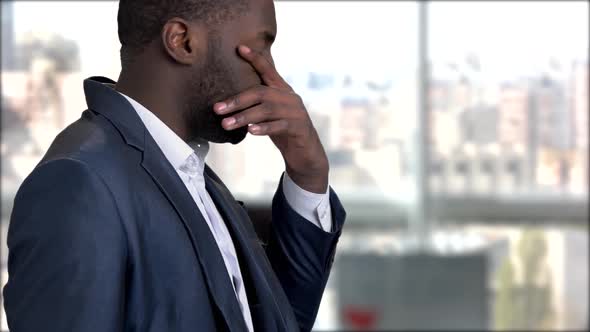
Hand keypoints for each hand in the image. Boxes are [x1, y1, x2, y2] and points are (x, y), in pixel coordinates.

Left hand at [213, 45, 327, 193]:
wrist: (306, 152)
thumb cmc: (283, 130)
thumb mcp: (271, 113)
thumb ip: (258, 104)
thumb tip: (227, 102)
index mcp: (283, 90)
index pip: (268, 70)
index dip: (255, 59)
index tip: (239, 48)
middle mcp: (290, 97)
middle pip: (261, 93)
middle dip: (237, 100)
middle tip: (217, 109)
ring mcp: (296, 112)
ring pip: (266, 110)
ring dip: (244, 117)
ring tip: (226, 124)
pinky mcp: (298, 128)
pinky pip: (279, 126)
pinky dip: (263, 128)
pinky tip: (250, 131)